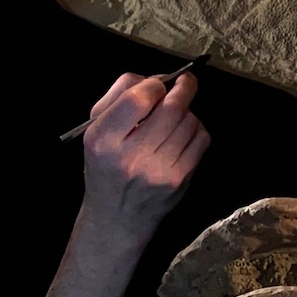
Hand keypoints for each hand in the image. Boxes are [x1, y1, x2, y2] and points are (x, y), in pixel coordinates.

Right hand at [78, 70, 209, 239]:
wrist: (116, 217)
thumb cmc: (106, 165)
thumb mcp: (96, 129)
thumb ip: (120, 96)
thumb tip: (157, 79)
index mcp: (103, 140)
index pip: (138, 98)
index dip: (154, 84)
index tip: (158, 84)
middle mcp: (130, 157)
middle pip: (171, 108)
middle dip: (183, 89)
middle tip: (185, 82)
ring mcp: (158, 171)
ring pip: (189, 121)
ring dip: (188, 111)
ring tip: (177, 114)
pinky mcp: (180, 179)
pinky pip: (201, 139)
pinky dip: (196, 129)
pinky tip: (184, 133)